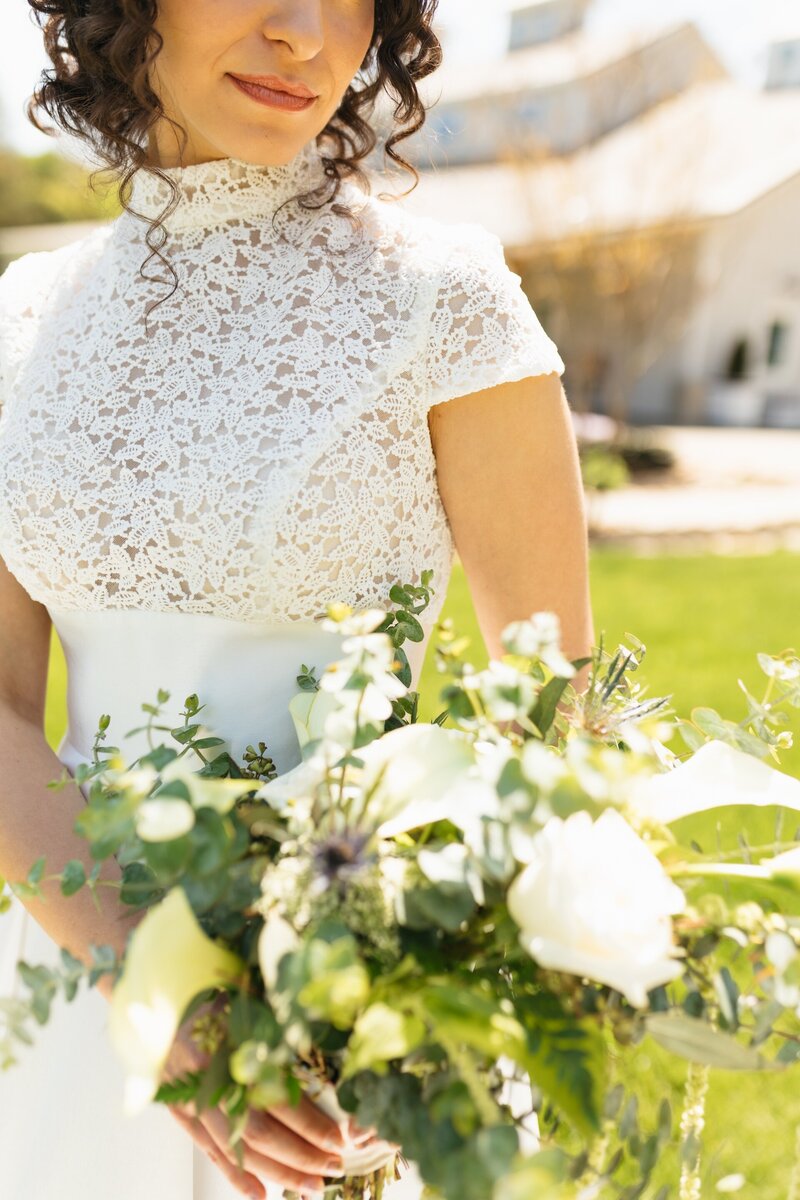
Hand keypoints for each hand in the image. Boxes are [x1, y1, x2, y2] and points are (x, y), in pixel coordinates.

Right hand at [162, 996, 379, 1198]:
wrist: (153, 985)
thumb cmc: (207, 983)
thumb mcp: (248, 999)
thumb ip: (276, 1034)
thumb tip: (320, 1063)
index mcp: (229, 1049)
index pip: (279, 1102)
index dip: (312, 1124)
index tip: (342, 1136)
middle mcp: (208, 1080)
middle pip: (260, 1134)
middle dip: (302, 1155)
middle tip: (334, 1166)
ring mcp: (190, 1098)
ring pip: (238, 1148)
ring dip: (278, 1170)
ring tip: (311, 1184)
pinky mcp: (179, 1108)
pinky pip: (209, 1148)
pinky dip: (235, 1174)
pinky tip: (259, 1193)